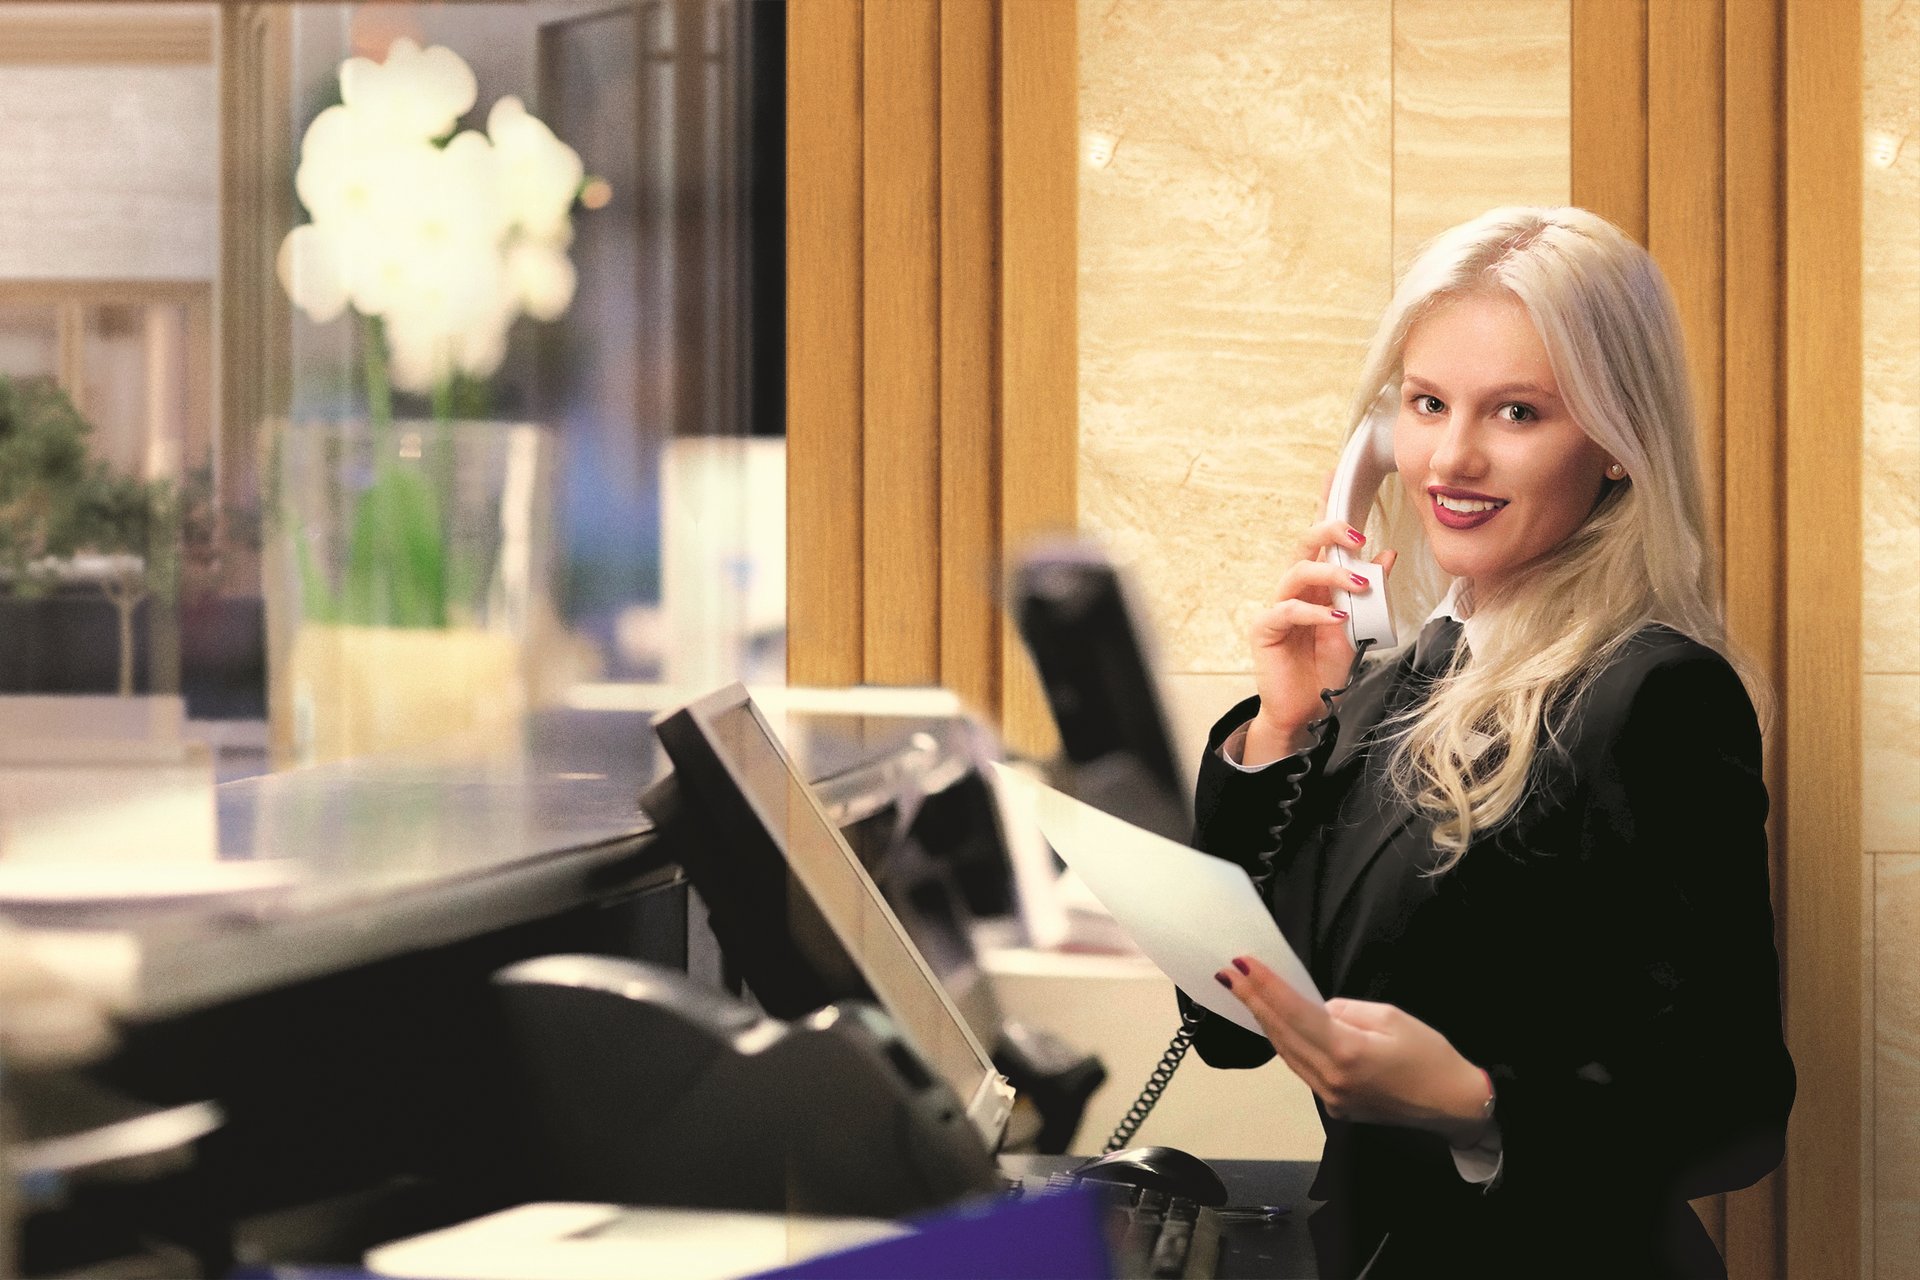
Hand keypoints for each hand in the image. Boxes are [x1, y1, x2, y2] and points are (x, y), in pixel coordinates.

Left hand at [1215, 956, 1490, 1146]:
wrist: (1455, 1106)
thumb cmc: (1430, 1057)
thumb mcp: (1391, 1018)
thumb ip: (1346, 1011)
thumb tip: (1318, 1009)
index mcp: (1346, 1053)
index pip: (1294, 1013)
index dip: (1265, 987)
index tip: (1241, 965)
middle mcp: (1331, 1079)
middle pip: (1282, 1034)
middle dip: (1254, 1001)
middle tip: (1229, 973)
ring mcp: (1331, 1097)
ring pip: (1287, 1054)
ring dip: (1266, 1022)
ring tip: (1245, 993)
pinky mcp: (1335, 1107)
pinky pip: (1302, 1069)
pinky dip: (1288, 1044)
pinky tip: (1277, 1025)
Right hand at [1243, 520, 1394, 764]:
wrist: (1309, 708)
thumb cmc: (1327, 669)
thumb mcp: (1359, 626)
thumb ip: (1371, 593)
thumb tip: (1388, 554)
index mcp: (1315, 586)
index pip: (1320, 545)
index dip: (1331, 524)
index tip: (1355, 518)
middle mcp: (1294, 591)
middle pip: (1303, 546)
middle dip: (1328, 533)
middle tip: (1357, 538)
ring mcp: (1277, 608)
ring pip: (1297, 572)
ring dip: (1331, 573)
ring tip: (1359, 584)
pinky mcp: (1264, 629)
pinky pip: (1287, 610)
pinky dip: (1314, 611)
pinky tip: (1337, 618)